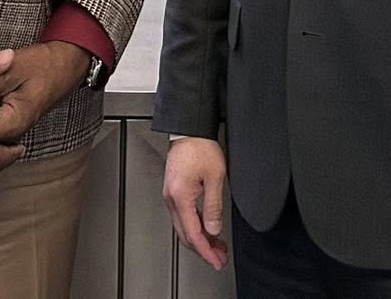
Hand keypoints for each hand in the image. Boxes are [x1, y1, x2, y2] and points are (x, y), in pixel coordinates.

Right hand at [161, 135, 228, 270]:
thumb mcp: (215, 177)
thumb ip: (214, 206)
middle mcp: (171, 198)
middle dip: (203, 249)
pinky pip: (183, 216)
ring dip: (200, 239)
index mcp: (180, 197)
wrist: (188, 129)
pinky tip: (206, 228)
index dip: (206, 251)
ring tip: (216, 246)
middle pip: (185, 234)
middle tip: (219, 258)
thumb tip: (214, 229)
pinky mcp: (174, 190)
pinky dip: (195, 226)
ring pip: (183, 227)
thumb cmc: (200, 146)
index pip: (193, 234)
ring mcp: (170, 195)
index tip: (216, 261)